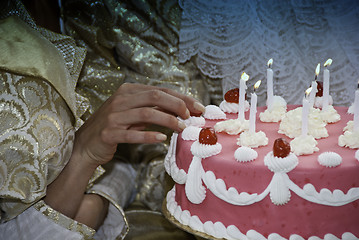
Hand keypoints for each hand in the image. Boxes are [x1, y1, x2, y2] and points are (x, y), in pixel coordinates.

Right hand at [74, 83, 204, 167]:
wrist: (85, 144)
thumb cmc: (114, 127)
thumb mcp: (134, 113)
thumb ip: (154, 108)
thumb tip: (182, 109)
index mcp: (128, 91)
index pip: (160, 90)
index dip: (182, 98)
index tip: (198, 107)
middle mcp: (121, 99)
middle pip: (155, 97)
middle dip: (178, 105)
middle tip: (192, 117)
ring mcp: (113, 116)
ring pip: (146, 113)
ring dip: (168, 120)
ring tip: (181, 128)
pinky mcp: (109, 133)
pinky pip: (132, 134)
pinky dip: (148, 136)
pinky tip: (161, 138)